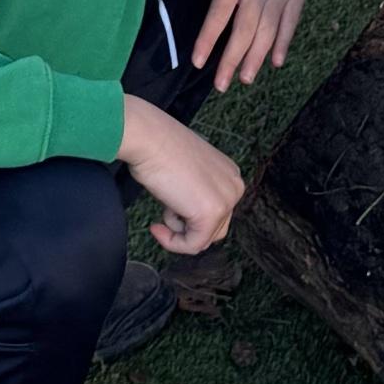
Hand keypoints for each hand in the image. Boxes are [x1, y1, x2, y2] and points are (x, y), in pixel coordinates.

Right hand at [120, 92, 243, 254]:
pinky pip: (193, 245)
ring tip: (163, 208)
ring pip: (203, 239)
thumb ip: (195, 192)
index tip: (167, 210)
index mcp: (230, 175)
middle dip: (187, 226)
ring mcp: (226, 201)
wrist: (148, 138)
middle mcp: (234, 187)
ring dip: (178, 232)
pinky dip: (172, 243)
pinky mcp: (211, 214)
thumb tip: (187, 212)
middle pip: (214, 228)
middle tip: (164, 212)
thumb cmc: (158, 148)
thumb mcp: (186, 172)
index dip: (189, 218)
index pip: (217, 212)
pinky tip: (157, 227)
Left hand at [159, 0, 314, 93]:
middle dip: (232, 60)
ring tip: (245, 79)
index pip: (219, 14)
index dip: (208, 39)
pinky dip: (283, 43)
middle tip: (221, 85)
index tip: (198, 62)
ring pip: (267, 32)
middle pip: (244, 30)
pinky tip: (275, 62)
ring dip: (256, 57)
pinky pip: (289, 24)